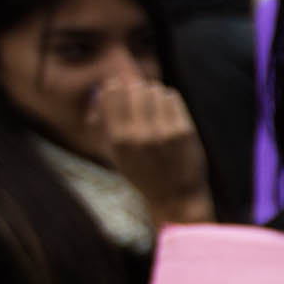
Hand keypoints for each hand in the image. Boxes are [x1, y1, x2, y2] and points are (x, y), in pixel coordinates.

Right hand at [94, 78, 212, 224]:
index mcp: (118, 139)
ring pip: (155, 90)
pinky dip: (168, 100)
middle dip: (136, 90)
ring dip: (153, 94)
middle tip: (139, 96)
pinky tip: (166, 110)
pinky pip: (172, 98)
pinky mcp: (184, 130)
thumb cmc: (141, 172)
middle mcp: (139, 134)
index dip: (115, 87)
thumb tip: (99, 92)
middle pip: (135, 88)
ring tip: (153, 106)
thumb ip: (102, 124)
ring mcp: (163, 132)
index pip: (111, 93)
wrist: (175, 195)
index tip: (119, 88)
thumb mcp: (114, 153)